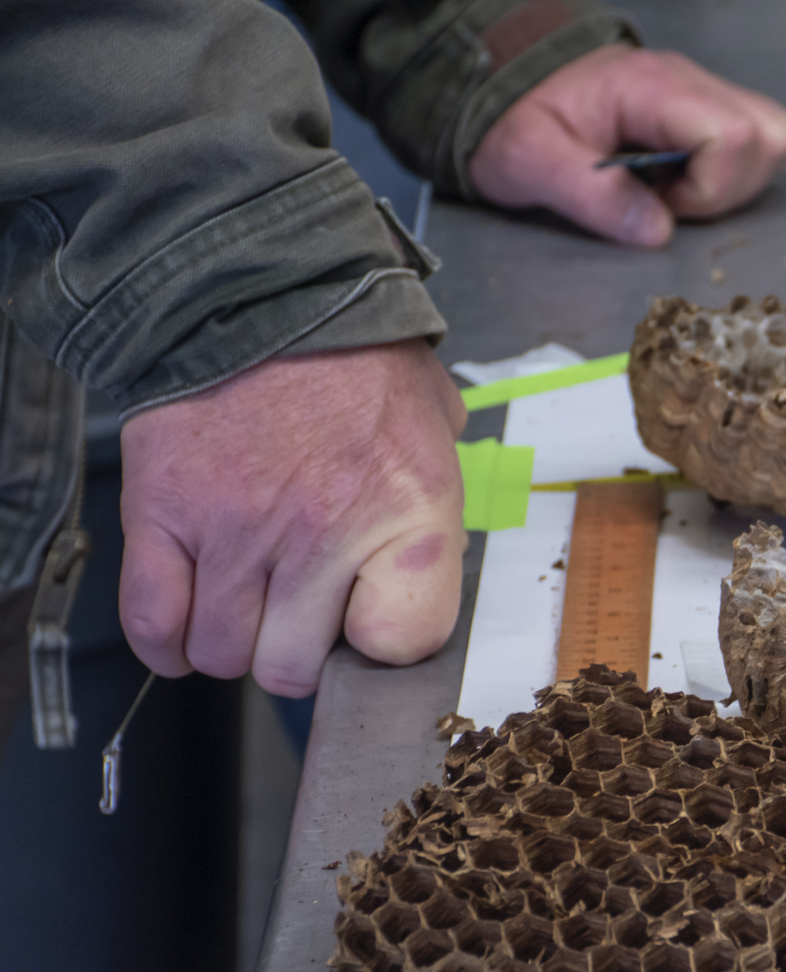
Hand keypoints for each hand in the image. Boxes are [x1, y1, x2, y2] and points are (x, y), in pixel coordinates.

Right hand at [119, 340, 465, 696]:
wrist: (269, 293)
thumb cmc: (360, 371)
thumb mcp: (435, 438)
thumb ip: (435, 517)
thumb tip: (422, 582)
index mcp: (406, 512)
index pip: (401, 643)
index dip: (382, 644)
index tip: (370, 622)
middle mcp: (321, 530)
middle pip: (294, 667)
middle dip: (295, 652)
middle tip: (297, 614)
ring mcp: (235, 526)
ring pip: (223, 654)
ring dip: (232, 643)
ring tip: (247, 607)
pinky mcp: (162, 512)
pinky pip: (154, 622)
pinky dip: (166, 642)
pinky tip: (187, 632)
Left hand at [470, 44, 785, 247]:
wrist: (504, 85)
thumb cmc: (515, 118)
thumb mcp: (532, 162)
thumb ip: (593, 197)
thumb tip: (659, 233)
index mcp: (650, 87)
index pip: (733, 135)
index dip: (710, 189)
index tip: (661, 205)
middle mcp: (688, 80)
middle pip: (769, 136)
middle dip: (731, 190)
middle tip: (671, 202)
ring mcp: (700, 91)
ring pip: (774, 137)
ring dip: (737, 183)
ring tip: (677, 192)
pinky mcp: (702, 108)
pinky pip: (754, 141)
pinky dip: (733, 174)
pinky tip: (683, 182)